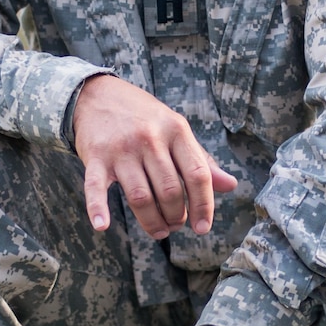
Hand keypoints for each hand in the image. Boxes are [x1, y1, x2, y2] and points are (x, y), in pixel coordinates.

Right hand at [72, 74, 237, 238]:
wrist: (98, 94)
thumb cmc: (144, 118)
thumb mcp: (176, 130)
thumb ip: (201, 160)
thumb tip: (231, 185)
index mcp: (176, 130)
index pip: (197, 174)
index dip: (203, 206)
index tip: (202, 227)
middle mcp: (150, 138)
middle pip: (170, 190)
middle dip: (176, 216)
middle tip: (175, 225)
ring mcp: (121, 148)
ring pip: (140, 196)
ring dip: (152, 222)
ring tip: (159, 231)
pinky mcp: (95, 156)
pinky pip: (96, 187)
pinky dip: (97, 208)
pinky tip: (102, 226)